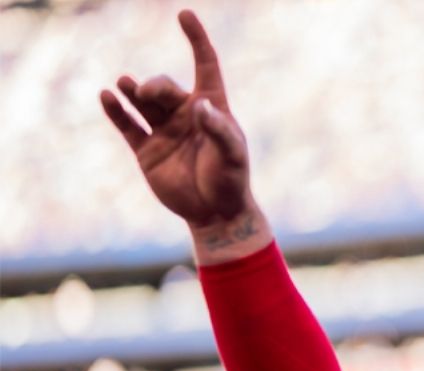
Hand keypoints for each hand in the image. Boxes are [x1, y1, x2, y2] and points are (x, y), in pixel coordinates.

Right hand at [100, 10, 251, 228]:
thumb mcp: (232, 155)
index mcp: (212, 107)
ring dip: (133, 91)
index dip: (196, 40)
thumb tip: (200, 105)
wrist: (214, 213)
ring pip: (143, 102)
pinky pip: (127, 124)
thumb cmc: (230, 180)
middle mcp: (185, 114)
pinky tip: (107, 96)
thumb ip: (218, 129)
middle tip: (147, 92)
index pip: (205, 65)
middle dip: (155, 86)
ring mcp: (164, 130)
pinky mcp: (146, 149)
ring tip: (126, 85)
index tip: (185, 14)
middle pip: (165, 87)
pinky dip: (116, 110)